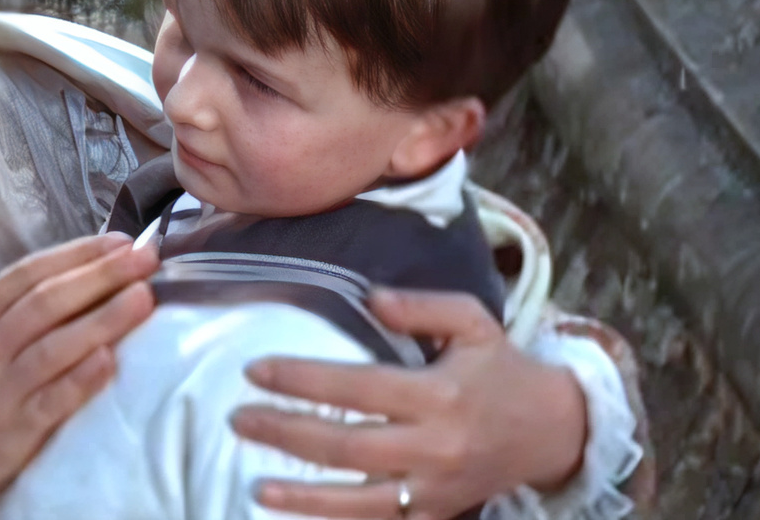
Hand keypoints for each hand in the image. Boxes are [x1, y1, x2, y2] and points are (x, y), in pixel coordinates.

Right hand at [0, 233, 157, 508]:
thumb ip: (2, 318)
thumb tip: (74, 284)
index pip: (26, 274)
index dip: (76, 254)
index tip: (120, 241)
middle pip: (45, 302)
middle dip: (100, 275)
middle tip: (145, 258)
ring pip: (54, 345)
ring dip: (105, 318)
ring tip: (144, 297)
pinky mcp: (11, 435)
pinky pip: (54, 400)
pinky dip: (84, 377)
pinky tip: (113, 358)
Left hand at [232, 288, 587, 518]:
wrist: (555, 431)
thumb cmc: (503, 369)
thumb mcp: (473, 321)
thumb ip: (421, 306)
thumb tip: (369, 297)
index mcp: (439, 395)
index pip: (357, 388)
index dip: (302, 381)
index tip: (254, 370)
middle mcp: (435, 448)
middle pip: (347, 447)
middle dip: (286, 434)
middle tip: (238, 420)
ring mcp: (436, 491)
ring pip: (360, 502)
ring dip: (304, 497)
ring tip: (255, 486)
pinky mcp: (439, 516)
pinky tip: (298, 518)